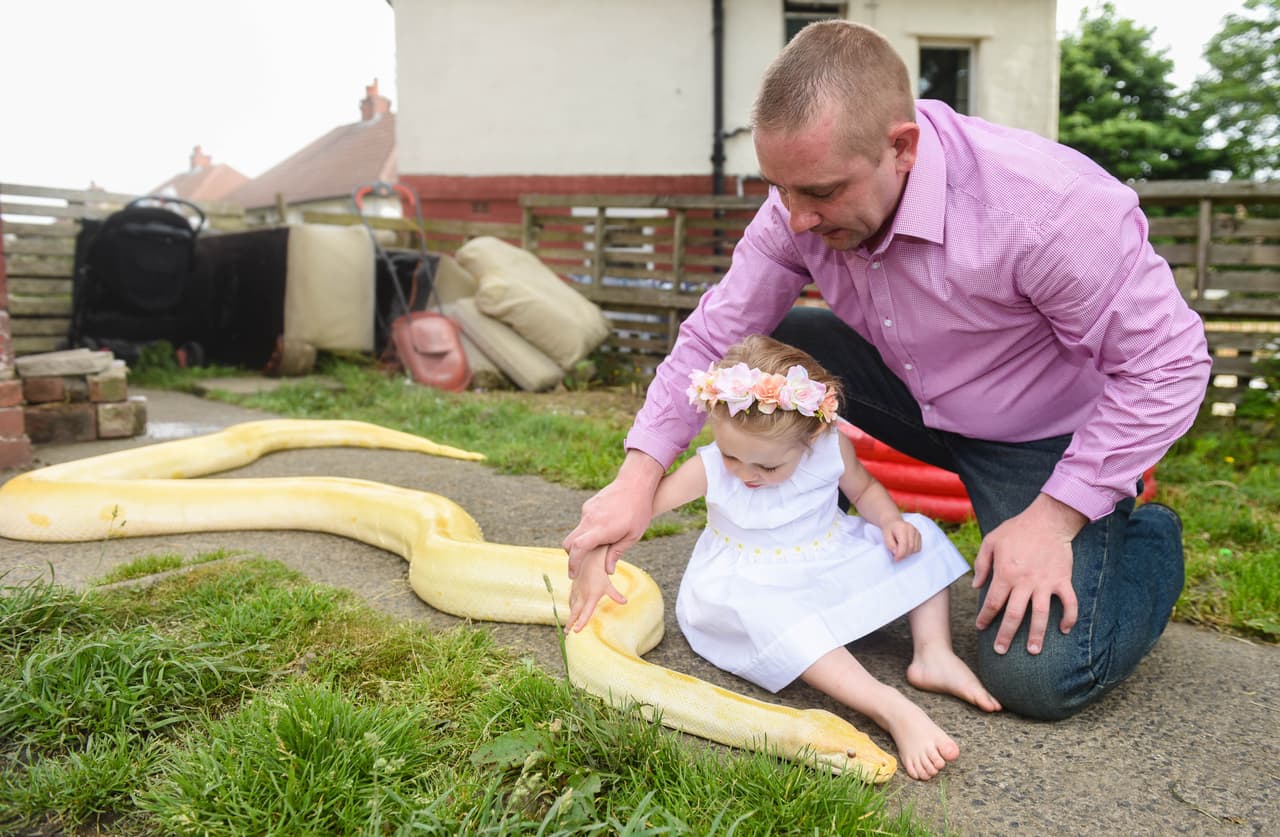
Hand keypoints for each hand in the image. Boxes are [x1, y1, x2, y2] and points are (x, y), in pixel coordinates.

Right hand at [563, 451, 663, 577]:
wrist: (636, 482)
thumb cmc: (639, 510)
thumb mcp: (633, 536)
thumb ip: (617, 553)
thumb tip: (608, 571)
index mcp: (601, 529)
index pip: (578, 548)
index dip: (573, 563)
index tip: (572, 574)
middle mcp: (590, 519)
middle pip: (569, 542)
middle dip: (572, 556)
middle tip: (580, 566)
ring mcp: (588, 510)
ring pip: (577, 532)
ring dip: (582, 542)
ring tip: (599, 546)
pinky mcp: (589, 505)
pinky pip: (584, 522)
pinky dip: (588, 530)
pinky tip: (605, 528)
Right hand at [566, 546, 626, 632]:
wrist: (589, 560)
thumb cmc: (600, 574)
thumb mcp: (608, 585)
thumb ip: (616, 595)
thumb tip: (625, 602)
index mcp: (591, 596)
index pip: (585, 612)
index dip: (581, 622)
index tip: (576, 631)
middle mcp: (582, 596)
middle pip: (575, 612)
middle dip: (570, 623)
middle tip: (566, 633)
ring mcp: (576, 592)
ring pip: (572, 606)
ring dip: (570, 616)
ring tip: (567, 627)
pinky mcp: (573, 588)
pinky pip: (571, 600)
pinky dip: (570, 607)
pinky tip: (571, 611)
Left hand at [882, 518, 921, 559]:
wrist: (893, 522)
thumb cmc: (889, 530)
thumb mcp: (885, 537)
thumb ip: (890, 545)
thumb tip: (897, 553)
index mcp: (902, 528)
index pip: (904, 544)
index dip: (900, 554)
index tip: (896, 559)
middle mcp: (911, 529)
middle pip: (911, 547)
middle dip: (904, 555)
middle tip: (897, 556)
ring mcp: (916, 532)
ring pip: (915, 549)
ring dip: (908, 553)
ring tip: (900, 550)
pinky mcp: (919, 535)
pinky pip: (918, 548)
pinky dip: (912, 551)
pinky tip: (906, 548)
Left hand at [972, 494, 1086, 655]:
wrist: (1048, 520)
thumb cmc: (1017, 530)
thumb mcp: (991, 541)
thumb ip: (981, 564)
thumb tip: (976, 586)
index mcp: (1005, 574)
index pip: (992, 603)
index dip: (985, 618)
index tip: (981, 628)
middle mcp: (1025, 582)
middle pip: (1014, 616)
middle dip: (1006, 635)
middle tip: (1000, 651)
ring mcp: (1045, 583)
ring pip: (1041, 615)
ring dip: (1038, 635)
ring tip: (1033, 651)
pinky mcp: (1062, 580)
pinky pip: (1069, 603)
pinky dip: (1069, 617)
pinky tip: (1065, 630)